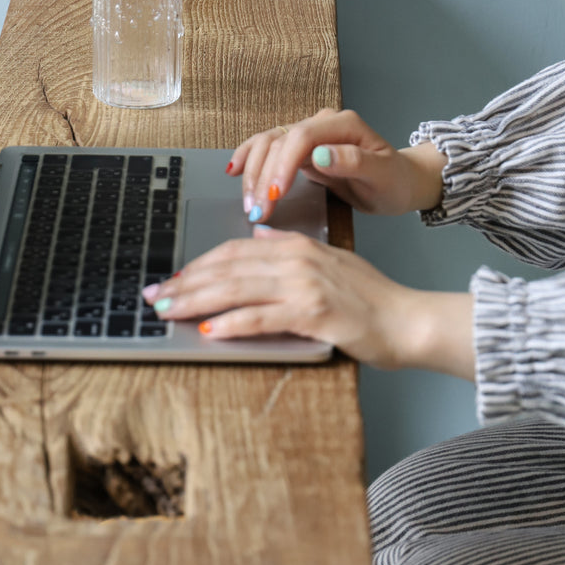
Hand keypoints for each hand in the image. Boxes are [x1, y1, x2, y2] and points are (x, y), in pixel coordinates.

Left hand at [142, 226, 474, 376]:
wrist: (409, 320)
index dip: (198, 264)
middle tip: (154, 297)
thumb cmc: (373, 300)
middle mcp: (297, 259)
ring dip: (196, 300)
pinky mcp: (312, 313)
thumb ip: (293, 249)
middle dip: (185, 282)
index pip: (235, 250)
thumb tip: (262, 234)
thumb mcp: (331, 262)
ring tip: (168, 312)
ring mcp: (304, 285)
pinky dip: (231, 323)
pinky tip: (209, 330)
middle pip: (227, 267)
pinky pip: (261, 317)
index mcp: (298, 245)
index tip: (171, 279)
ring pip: (236, 289)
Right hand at [227, 109, 446, 223]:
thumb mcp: (382, 175)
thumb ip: (354, 162)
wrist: (398, 183)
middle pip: (279, 141)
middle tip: (258, 211)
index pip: (302, 136)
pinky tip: (233, 171)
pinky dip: (248, 159)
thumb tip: (321, 154)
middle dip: (264, 177)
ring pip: (267, 145)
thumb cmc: (394, 180)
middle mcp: (321, 124)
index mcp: (342, 124)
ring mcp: (308, 135)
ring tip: (249, 204)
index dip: (284, 164)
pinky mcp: (298, 150)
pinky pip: (267, 150)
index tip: (276, 195)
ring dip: (253, 174)